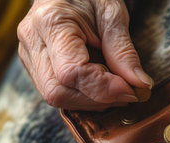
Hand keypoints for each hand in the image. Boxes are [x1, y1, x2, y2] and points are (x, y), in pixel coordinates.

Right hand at [17, 0, 152, 109]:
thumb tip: (140, 84)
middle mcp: (33, 41)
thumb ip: (124, 51)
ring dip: (91, 100)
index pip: (71, 72)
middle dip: (96, 99)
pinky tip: (100, 85)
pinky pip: (57, 92)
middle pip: (58, 91)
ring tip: (115, 86)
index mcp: (51, 22)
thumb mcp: (112, 14)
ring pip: (55, 96)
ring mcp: (30, 55)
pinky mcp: (35, 66)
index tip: (131, 90)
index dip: (103, 88)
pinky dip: (83, 96)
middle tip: (126, 92)